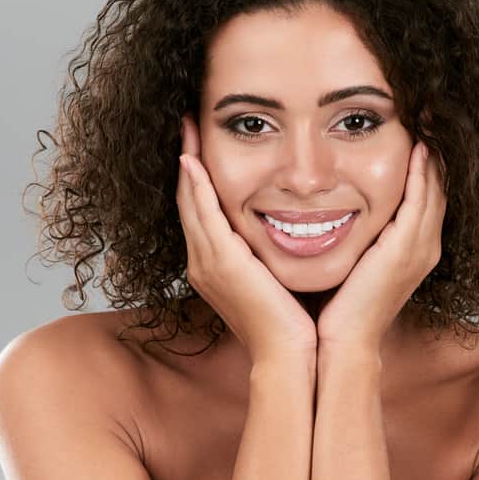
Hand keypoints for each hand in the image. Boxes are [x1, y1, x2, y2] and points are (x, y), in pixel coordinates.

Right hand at [177, 114, 317, 364]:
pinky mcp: (222, 263)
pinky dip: (196, 186)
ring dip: (187, 162)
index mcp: (215, 266)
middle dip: (186, 159)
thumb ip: (270, 254)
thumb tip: (289, 231)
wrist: (291, 356)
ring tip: (187, 128)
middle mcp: (203, 262)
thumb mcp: (276, 279)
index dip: (198, 176)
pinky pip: (203, 215)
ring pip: (190, 202)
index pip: (201, 211)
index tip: (200, 143)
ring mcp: (208, 263)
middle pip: (187, 200)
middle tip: (187, 123)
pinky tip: (194, 159)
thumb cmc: (292, 323)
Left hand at [316, 141, 446, 351]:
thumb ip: (356, 234)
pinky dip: (422, 172)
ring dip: (432, 153)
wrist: (343, 342)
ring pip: (435, 188)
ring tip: (429, 120)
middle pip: (438, 186)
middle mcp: (425, 246)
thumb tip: (331, 207)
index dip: (426, 163)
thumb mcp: (354, 261)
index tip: (419, 129)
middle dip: (434, 150)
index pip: (427, 194)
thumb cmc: (339, 306)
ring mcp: (420, 248)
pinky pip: (420, 200)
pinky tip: (418, 147)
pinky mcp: (406, 249)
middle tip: (431, 114)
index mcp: (414, 249)